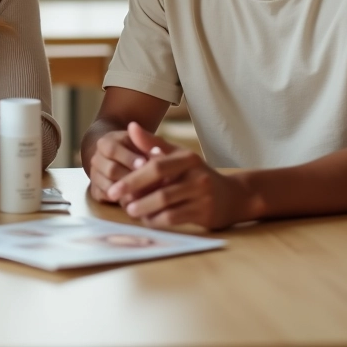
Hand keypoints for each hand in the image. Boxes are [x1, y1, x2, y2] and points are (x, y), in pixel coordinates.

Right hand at [86, 128, 148, 202]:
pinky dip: (121, 200)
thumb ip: (148, 145)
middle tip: (147, 183)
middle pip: (110, 170)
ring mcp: (94, 176)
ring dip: (127, 191)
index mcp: (104, 143)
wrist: (118, 160)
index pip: (112, 150)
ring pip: (108, 186)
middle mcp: (96, 159)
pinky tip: (137, 202)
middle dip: (129, 177)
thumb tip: (158, 152)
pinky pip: (106, 197)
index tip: (145, 164)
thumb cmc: (134, 150)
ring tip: (146, 195)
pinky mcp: (95, 191)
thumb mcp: (140, 143)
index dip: (129, 158)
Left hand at [107, 123, 255, 230]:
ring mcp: (202, 195)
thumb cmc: (196, 175)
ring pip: (166, 204)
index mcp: (186, 158)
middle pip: (160, 187)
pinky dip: (157, 220)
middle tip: (118, 202)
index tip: (114, 187)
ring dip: (144, 210)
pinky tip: (148, 220)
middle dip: (135, 195)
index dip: (133, 178)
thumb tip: (131, 125)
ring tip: (131, 211)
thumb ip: (152, 143)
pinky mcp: (205, 213)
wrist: (232, 196)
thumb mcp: (177, 156)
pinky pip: (175, 218)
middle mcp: (196, 174)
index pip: (155, 165)